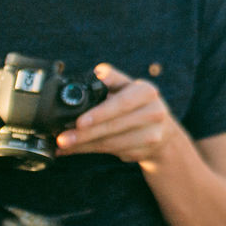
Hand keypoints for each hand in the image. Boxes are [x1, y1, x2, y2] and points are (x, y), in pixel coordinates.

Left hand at [56, 63, 184, 165]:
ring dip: (84, 144)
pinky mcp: (145, 151)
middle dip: (85, 134)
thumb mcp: (127, 87)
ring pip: (111, 142)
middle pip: (114, 126)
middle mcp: (154, 112)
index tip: (80, 122)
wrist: (163, 131)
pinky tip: (75, 149)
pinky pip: (112, 152)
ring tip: (62, 145)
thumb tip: (96, 73)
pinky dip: (90, 151)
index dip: (100, 113)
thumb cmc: (136, 104)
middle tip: (62, 138)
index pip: (122, 103)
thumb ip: (111, 79)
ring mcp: (152, 134)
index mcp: (146, 92)